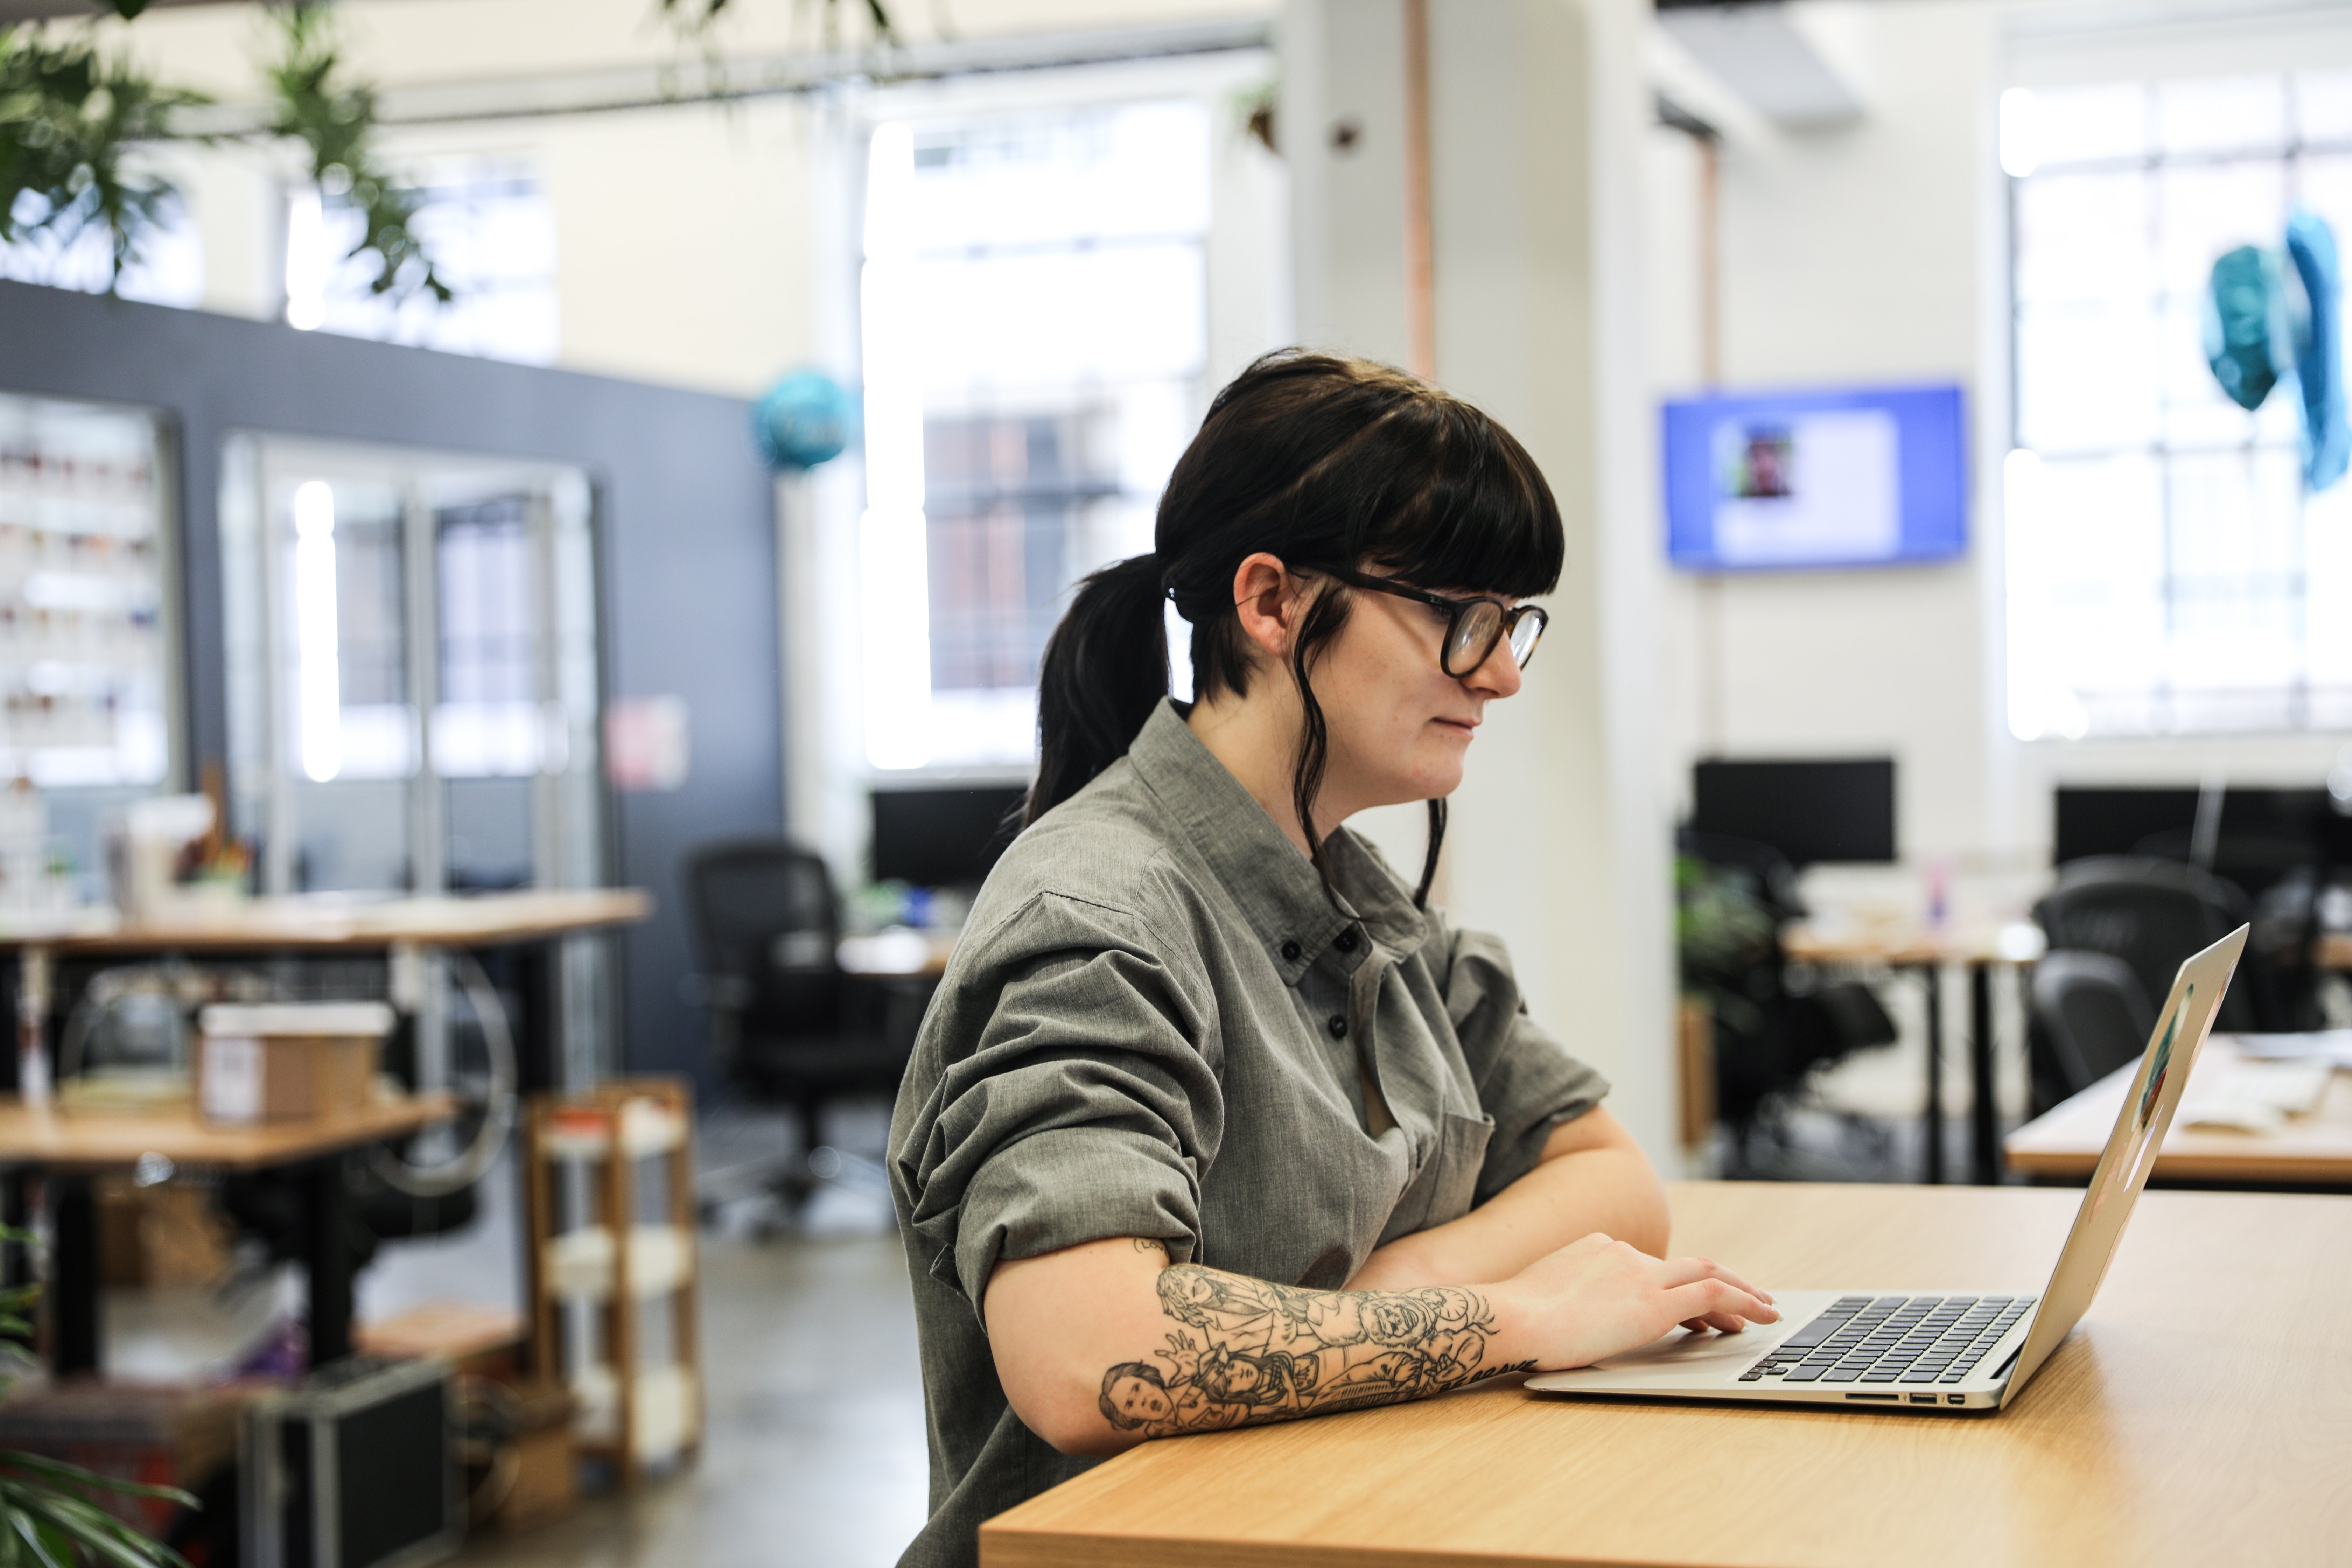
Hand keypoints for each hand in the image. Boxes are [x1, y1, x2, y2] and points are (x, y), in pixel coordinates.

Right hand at [1490, 1232, 1777, 1370]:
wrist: (1511, 1319)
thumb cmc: (1514, 1319)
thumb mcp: (1541, 1297)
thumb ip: (1566, 1297)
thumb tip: (1566, 1314)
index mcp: (1596, 1249)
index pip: (1649, 1265)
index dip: (1677, 1283)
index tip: (1691, 1305)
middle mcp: (1623, 1253)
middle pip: (1686, 1264)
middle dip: (1722, 1279)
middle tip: (1748, 1297)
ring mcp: (1640, 1275)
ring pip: (1707, 1273)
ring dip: (1740, 1291)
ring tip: (1763, 1310)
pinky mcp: (1653, 1303)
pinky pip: (1712, 1293)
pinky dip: (1743, 1301)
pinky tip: (1761, 1315)